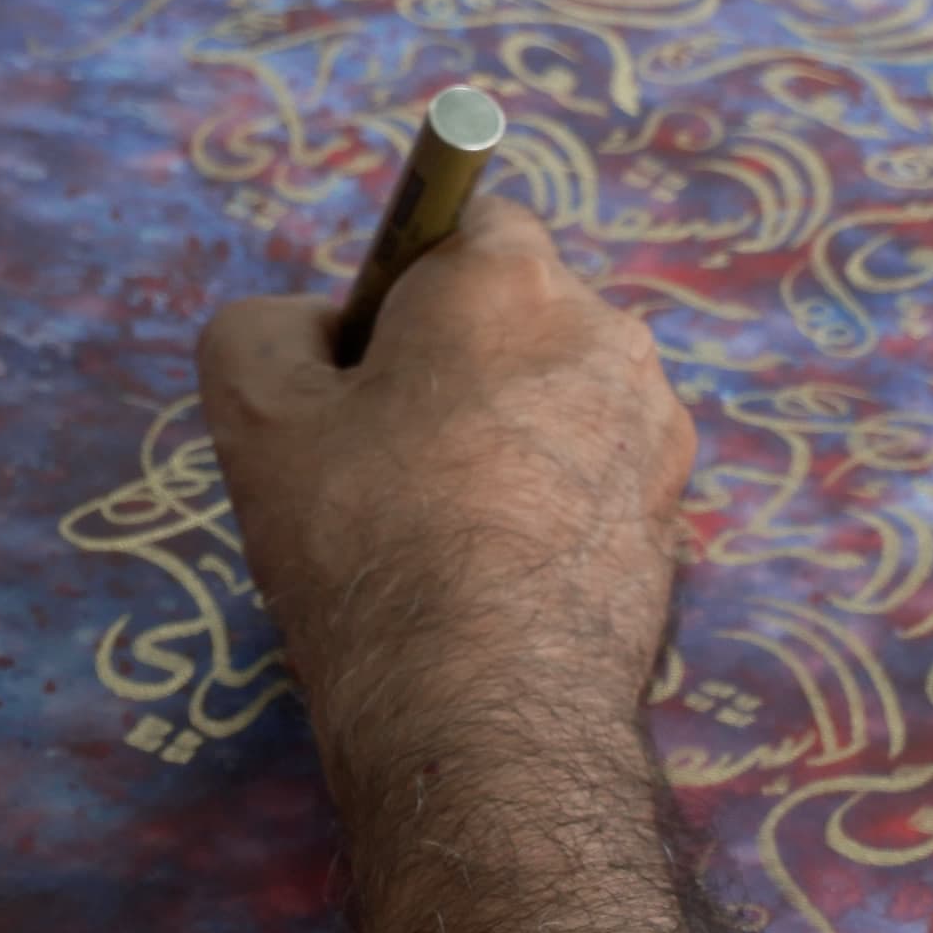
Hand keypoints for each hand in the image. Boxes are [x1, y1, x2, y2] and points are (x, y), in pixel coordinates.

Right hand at [199, 197, 760, 932]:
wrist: (480, 709)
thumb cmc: (360, 539)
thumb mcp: (254, 409)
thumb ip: (264, 325)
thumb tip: (314, 329)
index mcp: (511, 279)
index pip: (465, 223)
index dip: (402, 286)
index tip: (362, 368)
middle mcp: (608, 332)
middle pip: (514, 318)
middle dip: (454, 366)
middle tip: (379, 460)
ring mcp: (656, 430)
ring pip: (556, 402)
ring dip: (502, 439)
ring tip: (435, 533)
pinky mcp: (678, 519)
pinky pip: (592, 480)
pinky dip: (546, 507)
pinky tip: (491, 578)